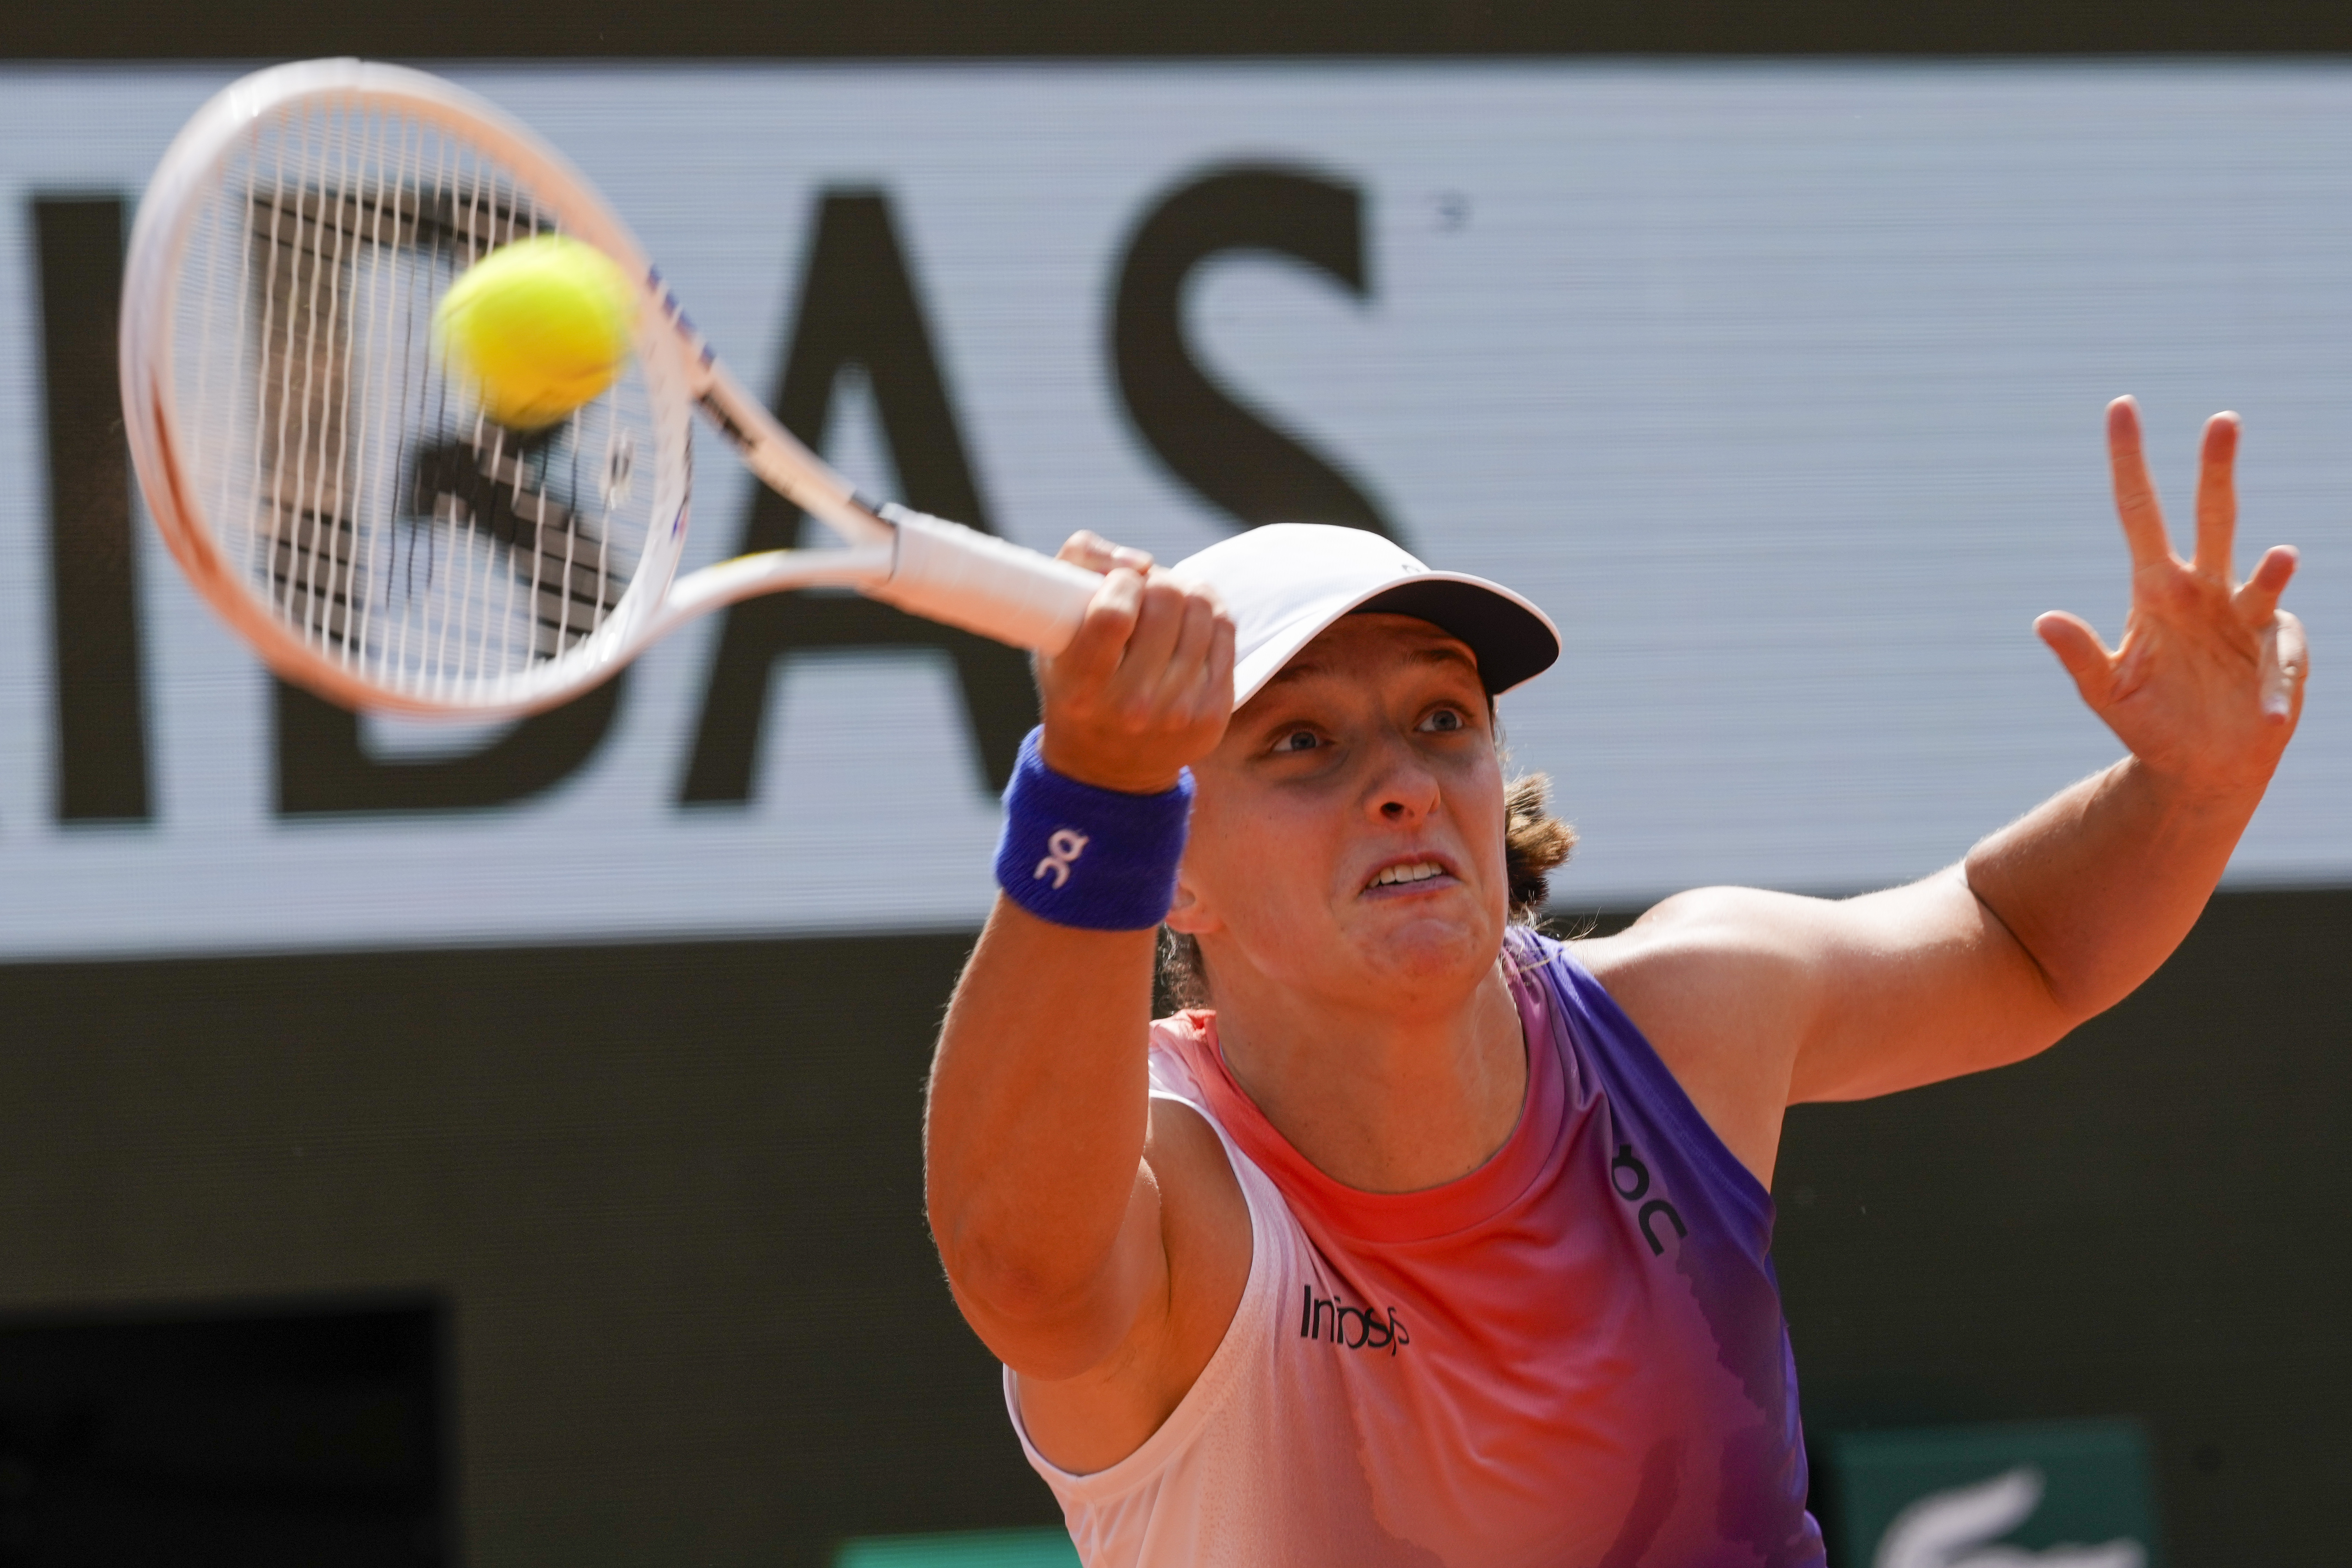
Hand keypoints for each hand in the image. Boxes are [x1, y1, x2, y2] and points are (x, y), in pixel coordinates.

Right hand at [1037, 531, 1234, 794]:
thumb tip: (1140, 563)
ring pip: (1203, 610)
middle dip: (1156, 582)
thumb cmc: (1075, 683)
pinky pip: (1226, 632)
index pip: (1115, 614)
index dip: (1121, 582)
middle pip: (1166, 602)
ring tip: (1167, 603)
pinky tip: (1191, 620)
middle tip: (1145, 590)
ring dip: (1185, 592)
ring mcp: (1178, 713)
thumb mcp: (1051, 630)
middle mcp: (1132, 706)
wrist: (1107, 766)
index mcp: (1083, 687)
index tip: (1118, 585)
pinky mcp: (1213, 713)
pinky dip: (1210, 613)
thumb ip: (1077, 568)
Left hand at [2037, 398, 2307, 799]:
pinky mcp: (2280, 655)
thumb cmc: (2149, 722)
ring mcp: (2246, 618)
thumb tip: (2043, 619)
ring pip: (2263, 575)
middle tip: (2221, 419)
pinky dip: (2273, 688)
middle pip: (2213, 518)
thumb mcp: (2105, 691)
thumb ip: (2080, 656)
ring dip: (2275, 569)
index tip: (2121, 408)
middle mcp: (2203, 591)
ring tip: (2282, 558)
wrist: (2196, 765)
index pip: (2138, 514)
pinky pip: (2281, 663)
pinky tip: (2265, 713)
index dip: (2129, 463)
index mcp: (2155, 591)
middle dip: (2215, 471)